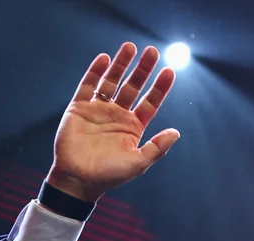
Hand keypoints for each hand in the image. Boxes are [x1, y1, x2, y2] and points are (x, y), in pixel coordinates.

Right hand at [47, 42, 179, 202]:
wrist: (77, 180)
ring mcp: (98, 109)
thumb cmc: (109, 175)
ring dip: (121, 64)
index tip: (169, 71)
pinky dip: (95, 71)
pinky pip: (88, 85)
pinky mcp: (79, 108)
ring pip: (111, 81)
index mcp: (133, 127)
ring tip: (130, 47)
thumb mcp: (138, 162)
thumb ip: (157, 147)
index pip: (150, 102)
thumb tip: (176, 132)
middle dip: (142, 69)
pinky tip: (104, 58)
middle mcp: (117, 115)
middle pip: (133, 86)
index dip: (160, 87)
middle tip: (153, 52)